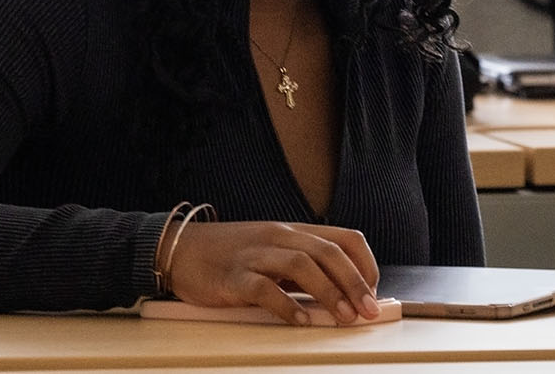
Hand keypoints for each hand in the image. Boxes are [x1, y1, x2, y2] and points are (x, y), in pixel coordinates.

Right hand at [166, 221, 381, 325]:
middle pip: (329, 252)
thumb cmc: (231, 255)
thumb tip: (340, 294)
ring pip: (302, 265)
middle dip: (355, 282)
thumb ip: (303, 268)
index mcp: (294, 231)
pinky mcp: (232, 276)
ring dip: (328, 292)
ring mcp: (256, 255)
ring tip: (342, 317)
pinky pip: (264, 288)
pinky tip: (300, 322)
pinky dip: (286, 306)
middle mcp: (279, 237)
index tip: (373, 292)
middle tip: (369, 311)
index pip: (345, 238)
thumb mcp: (274, 253)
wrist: (180, 250)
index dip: (365, 265)